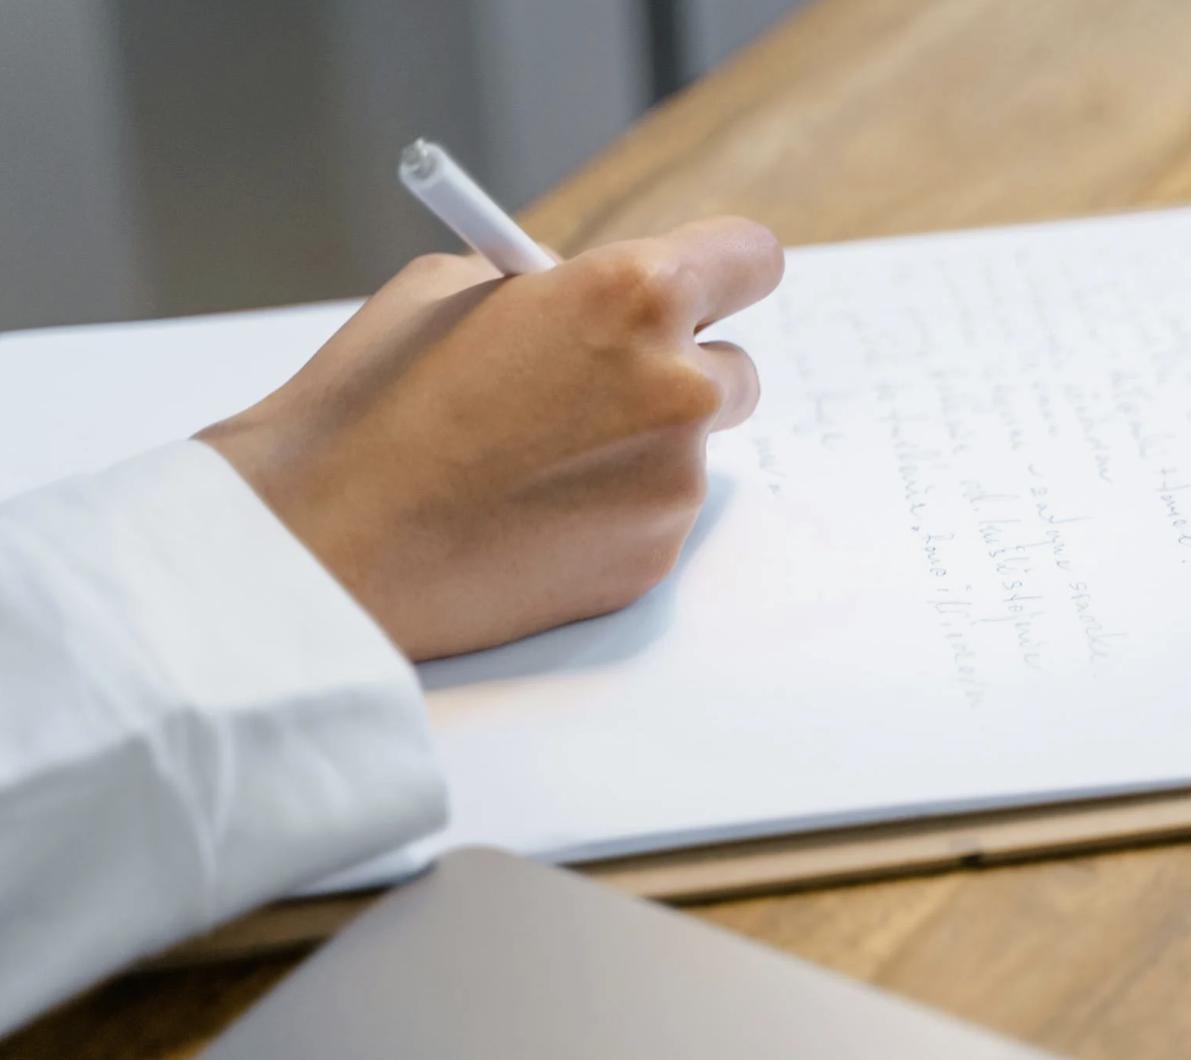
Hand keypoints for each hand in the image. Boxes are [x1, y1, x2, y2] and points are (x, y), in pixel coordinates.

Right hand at [199, 217, 783, 660]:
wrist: (329, 542)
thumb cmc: (374, 403)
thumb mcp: (453, 287)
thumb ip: (553, 285)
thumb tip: (590, 295)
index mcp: (637, 295)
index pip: (751, 258)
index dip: (723, 269)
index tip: (706, 284)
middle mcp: (680, 389)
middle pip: (735, 369)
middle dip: (680, 371)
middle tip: (603, 385)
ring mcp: (674, 485)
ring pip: (690, 452)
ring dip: (639, 448)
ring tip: (531, 464)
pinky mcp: (653, 560)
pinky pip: (653, 518)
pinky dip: (611, 514)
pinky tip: (527, 517)